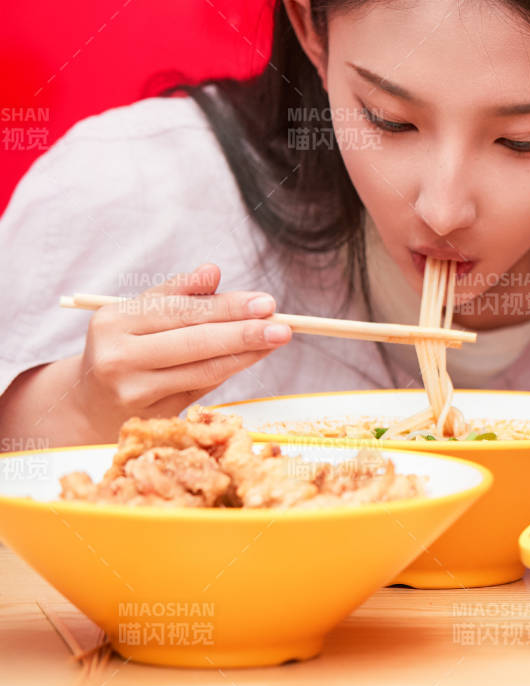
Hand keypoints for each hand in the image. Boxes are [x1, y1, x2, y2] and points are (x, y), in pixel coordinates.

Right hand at [67, 263, 290, 436]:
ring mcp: (131, 390)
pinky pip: (199, 388)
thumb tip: (212, 271)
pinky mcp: (147, 415)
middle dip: (244, 332)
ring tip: (275, 340)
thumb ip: (178, 292)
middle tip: (282, 326)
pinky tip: (252, 357)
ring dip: (246, 354)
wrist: (91, 401)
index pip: (182, 311)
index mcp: (114, 321)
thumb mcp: (142, 313)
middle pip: (195, 341)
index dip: (228, 307)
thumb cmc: (126, 346)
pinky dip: (229, 371)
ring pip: (202, 368)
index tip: (266, 303)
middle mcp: (118, 356)